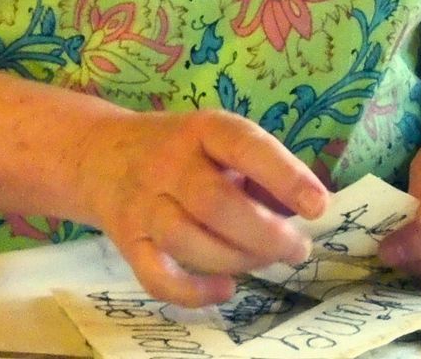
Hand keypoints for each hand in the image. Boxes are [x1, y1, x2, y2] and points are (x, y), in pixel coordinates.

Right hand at [79, 108, 328, 306]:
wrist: (101, 155)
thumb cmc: (180, 150)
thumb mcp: (219, 141)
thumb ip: (259, 171)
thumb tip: (308, 208)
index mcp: (203, 129)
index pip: (244, 145)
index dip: (284, 175)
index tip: (319, 205)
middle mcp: (169, 163)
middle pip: (216, 203)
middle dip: (264, 234)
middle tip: (297, 249)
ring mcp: (144, 204)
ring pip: (188, 241)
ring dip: (237, 260)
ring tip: (265, 261)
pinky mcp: (128, 243)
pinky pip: (157, 276)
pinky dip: (194, 292)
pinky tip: (225, 288)